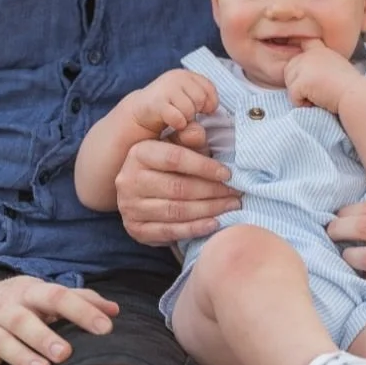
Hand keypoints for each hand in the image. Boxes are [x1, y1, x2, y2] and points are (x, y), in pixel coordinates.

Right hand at [0, 273, 119, 364]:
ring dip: (21, 357)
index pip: (56, 296)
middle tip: (66, 353)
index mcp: (27, 294)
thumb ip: (76, 300)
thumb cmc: (7, 304)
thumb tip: (115, 310)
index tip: (107, 328)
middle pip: (23, 320)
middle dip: (44, 336)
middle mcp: (4, 310)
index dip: (81, 310)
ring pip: (1, 343)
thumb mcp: (37, 295)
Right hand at [116, 134, 240, 245]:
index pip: (175, 159)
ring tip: (231, 206)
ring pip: (176, 211)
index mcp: (139, 153)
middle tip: (236, 193)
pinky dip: (195, 229)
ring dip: (209, 210)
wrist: (139, 193)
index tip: (228, 174)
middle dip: (212, 191)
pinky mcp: (136, 229)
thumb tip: (200, 133)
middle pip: (177, 187)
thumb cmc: (165, 166)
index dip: (204, 166)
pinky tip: (214, 223)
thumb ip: (188, 139)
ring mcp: (130, 207)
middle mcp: (129, 180)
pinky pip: (170, 231)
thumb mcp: (175, 146)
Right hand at [130, 69, 218, 135]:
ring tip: (177, 117)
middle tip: (185, 114)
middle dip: (196, 111)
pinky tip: (171, 122)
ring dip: (186, 119)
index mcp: (187, 75)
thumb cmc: (170, 108)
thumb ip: (204, 103)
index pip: (209, 88)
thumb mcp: (189, 101)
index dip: (209, 103)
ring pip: (190, 109)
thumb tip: (211, 111)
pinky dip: (178, 124)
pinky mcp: (157, 102)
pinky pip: (178, 118)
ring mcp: (166, 88)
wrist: (141, 111)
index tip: (203, 111)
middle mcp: (177, 77)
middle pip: (201, 99)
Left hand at [284, 41, 360, 112]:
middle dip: (298, 83)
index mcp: (319, 50)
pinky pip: (293, 97)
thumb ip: (320, 65)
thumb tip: (306, 75)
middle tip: (318, 90)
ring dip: (301, 94)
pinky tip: (318, 101)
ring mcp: (303, 66)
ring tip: (319, 95)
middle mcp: (309, 55)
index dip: (298, 56)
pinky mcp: (300, 81)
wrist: (354, 94)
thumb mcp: (336, 66)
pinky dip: (303, 104)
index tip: (303, 66)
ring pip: (289, 84)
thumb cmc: (349, 87)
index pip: (302, 43)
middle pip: (289, 69)